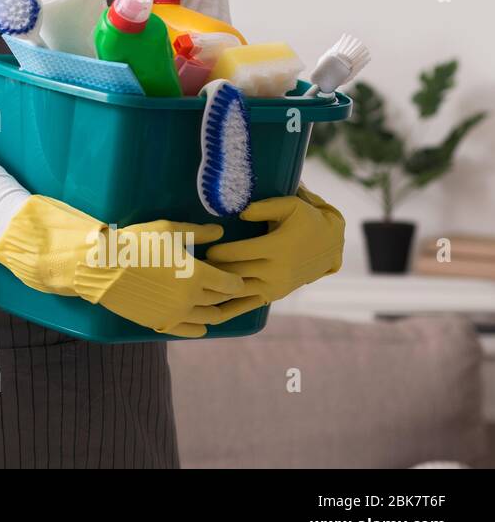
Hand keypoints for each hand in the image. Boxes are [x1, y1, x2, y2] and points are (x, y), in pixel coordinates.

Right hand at [70, 220, 251, 337]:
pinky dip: (198, 328)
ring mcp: (176, 314)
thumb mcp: (167, 230)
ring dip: (216, 311)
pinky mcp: (161, 323)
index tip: (237, 277)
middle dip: (228, 294)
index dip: (237, 280)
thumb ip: (197, 233)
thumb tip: (220, 232)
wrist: (103, 266)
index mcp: (197, 274)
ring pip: (208, 318)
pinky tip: (201, 324)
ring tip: (216, 304)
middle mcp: (191, 298)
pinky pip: (188, 331)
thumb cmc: (136, 243)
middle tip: (228, 289)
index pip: (229, 283)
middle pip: (220, 300)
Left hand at [204, 186, 344, 318]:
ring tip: (192, 288)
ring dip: (216, 290)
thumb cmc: (307, 218)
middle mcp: (276, 270)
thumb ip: (264, 207)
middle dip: (211, 271)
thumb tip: (240, 213)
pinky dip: (231, 310)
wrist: (332, 243)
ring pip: (239, 291)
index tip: (201, 249)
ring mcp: (276, 286)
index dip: (217, 252)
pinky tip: (211, 316)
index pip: (238, 253)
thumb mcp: (290, 205)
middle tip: (187, 268)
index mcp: (276, 247)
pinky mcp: (275, 294)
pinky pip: (249, 305)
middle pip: (235, 273)